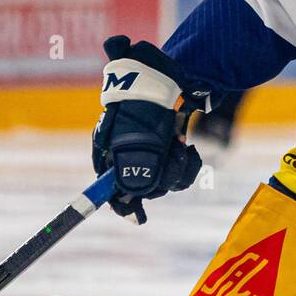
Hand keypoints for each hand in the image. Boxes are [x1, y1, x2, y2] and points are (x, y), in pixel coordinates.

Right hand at [91, 35, 201, 222]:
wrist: (161, 76)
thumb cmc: (143, 105)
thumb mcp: (138, 138)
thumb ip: (137, 168)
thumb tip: (137, 196)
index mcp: (108, 156)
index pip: (110, 191)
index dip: (124, 207)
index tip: (139, 219)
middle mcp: (126, 159)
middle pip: (144, 189)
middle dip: (164, 178)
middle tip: (173, 154)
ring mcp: (146, 155)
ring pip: (165, 181)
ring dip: (178, 169)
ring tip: (181, 146)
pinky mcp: (165, 151)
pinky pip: (177, 171)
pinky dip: (185, 163)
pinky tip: (187, 148)